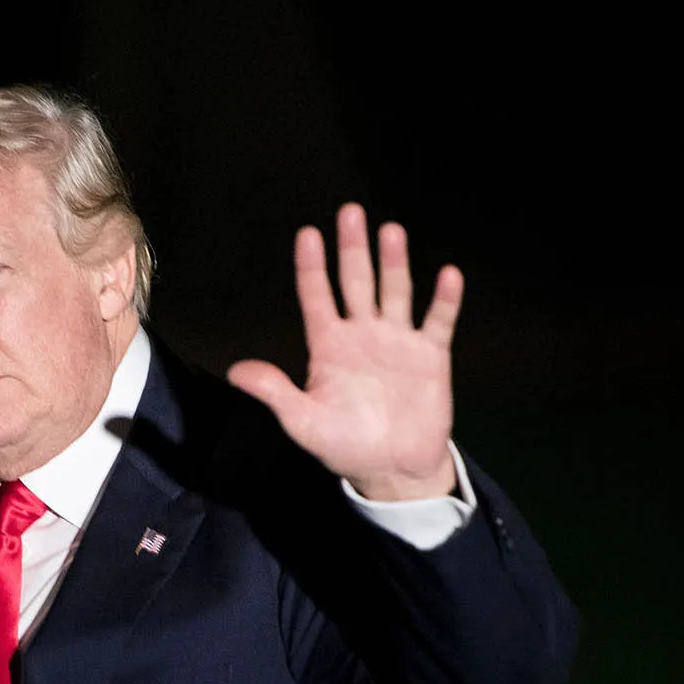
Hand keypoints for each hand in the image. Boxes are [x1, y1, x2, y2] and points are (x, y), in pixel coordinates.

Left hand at [227, 205, 461, 500]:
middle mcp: (362, 333)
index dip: (311, 267)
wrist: (392, 470)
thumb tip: (235, 371)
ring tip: (390, 231)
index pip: (316, 296)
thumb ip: (274, 392)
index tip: (307, 234)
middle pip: (356, 282)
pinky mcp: (430, 356)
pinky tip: (448, 275)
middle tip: (349, 212)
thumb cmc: (344, 445)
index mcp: (328, 345)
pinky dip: (444, 300)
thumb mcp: (302, 422)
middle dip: (352, 248)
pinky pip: (437, 321)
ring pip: (395, 292)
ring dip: (394, 263)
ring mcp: (397, 341)